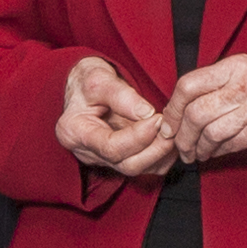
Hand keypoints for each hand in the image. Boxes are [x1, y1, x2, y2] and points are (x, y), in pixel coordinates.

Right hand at [56, 58, 176, 183]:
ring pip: (139, 169)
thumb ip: (121, 95)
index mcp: (75, 132)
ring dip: (161, 154)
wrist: (84, 86)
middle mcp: (87, 152)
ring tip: (172, 131)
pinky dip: (162, 156)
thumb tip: (146, 113)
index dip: (139, 136)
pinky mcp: (119, 160)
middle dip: (154, 149)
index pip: (111, 147)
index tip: (157, 117)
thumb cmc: (88, 80)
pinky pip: (146, 168)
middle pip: (127, 164)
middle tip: (170, 128)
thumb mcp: (99, 78)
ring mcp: (103, 159)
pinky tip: (168, 138)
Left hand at [166, 55, 246, 164]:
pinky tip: (213, 153)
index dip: (172, 108)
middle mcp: (246, 83)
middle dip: (182, 135)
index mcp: (235, 66)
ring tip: (196, 153)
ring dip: (197, 148)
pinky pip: (229, 144)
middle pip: (196, 112)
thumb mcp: (244, 76)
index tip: (168, 125)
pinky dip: (216, 152)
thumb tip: (175, 112)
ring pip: (210, 131)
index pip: (188, 85)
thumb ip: (213, 87)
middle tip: (179, 147)